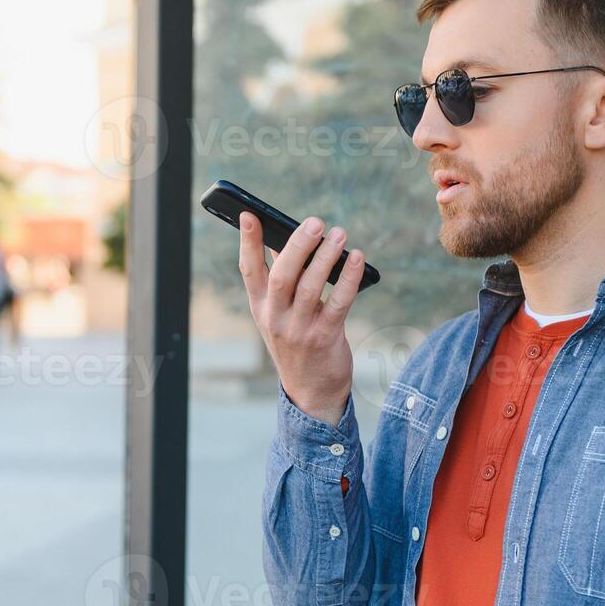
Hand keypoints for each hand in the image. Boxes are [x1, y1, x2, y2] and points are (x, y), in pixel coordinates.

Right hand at [237, 211, 364, 426]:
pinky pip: (338, 303)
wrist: (311, 391)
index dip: (248, 242)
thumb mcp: (281, 314)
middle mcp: (275, 318)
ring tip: (339, 234)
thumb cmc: (298, 342)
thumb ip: (283, 281)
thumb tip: (291, 240)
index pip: (249, 270)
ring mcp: (298, 330)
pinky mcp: (324, 338)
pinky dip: (348, 278)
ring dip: (326, 257)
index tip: (249, 214)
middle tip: (315, 221)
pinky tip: (356, 259)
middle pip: (281, 275)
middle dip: (297, 245)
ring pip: (310, 287)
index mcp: (260, 308)